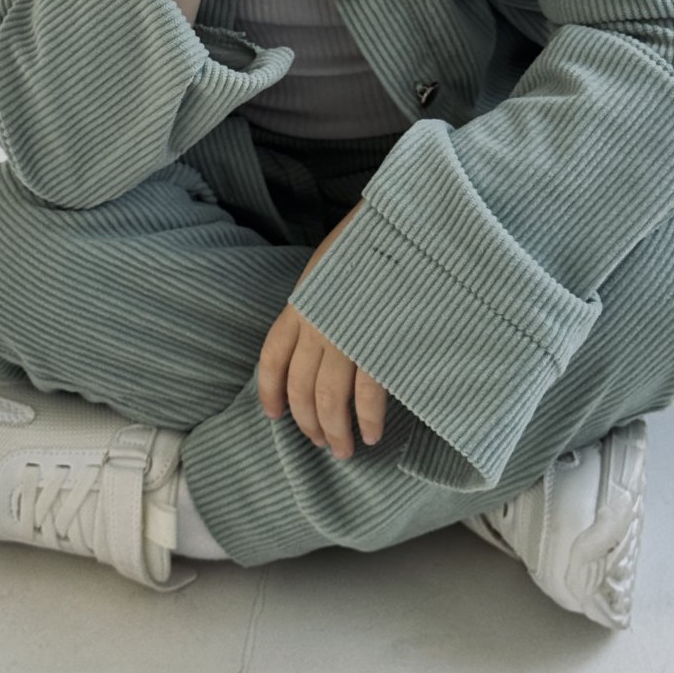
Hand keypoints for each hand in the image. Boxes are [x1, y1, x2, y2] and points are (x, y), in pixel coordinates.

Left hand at [257, 201, 388, 457]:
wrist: (404, 222)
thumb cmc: (372, 240)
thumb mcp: (332, 266)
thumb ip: (323, 300)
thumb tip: (321, 333)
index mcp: (302, 302)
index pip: (272, 357)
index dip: (269, 391)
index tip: (273, 415)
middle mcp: (317, 324)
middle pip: (301, 388)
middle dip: (308, 423)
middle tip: (322, 443)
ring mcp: (346, 335)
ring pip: (329, 399)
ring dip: (335, 430)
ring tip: (345, 449)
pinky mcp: (378, 343)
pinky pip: (368, 395)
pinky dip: (368, 420)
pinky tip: (371, 434)